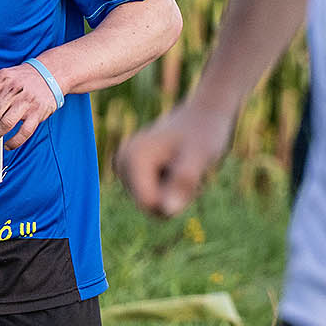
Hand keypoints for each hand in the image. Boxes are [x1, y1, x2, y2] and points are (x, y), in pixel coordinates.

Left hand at [0, 62, 58, 149]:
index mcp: (1, 79)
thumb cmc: (22, 78)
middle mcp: (13, 90)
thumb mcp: (3, 77)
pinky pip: (24, 132)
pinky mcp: (37, 113)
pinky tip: (7, 145)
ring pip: (5, 124)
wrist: (48, 74)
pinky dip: (14, 141)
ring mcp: (26, 102)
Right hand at [113, 102, 235, 217]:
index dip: (178, 199)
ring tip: (185, 167)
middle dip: (176, 196)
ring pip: (153, 205)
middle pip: (151, 207)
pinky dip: (171, 188)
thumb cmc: (204, 133)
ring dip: (175, 192)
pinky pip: (154, 198)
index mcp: (132, 158)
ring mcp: (124, 167)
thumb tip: (167, 211)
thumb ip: (183, 181)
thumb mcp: (200, 156)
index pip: (150, 205)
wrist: (203, 114)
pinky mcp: (131, 171)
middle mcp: (121, 162)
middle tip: (192, 170)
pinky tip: (178, 167)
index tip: (192, 174)